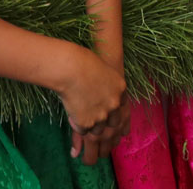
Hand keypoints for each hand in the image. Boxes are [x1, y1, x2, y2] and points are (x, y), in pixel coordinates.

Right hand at [58, 46, 127, 163]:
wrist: (71, 68)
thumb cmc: (83, 62)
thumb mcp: (103, 70)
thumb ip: (106, 84)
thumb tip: (101, 91)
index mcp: (120, 89)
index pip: (122, 106)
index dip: (114, 110)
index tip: (109, 113)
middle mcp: (114, 105)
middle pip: (114, 122)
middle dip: (105, 122)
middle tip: (95, 120)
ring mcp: (102, 116)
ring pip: (98, 130)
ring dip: (91, 125)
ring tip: (80, 117)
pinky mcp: (87, 123)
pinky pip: (83, 130)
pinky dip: (78, 125)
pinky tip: (72, 116)